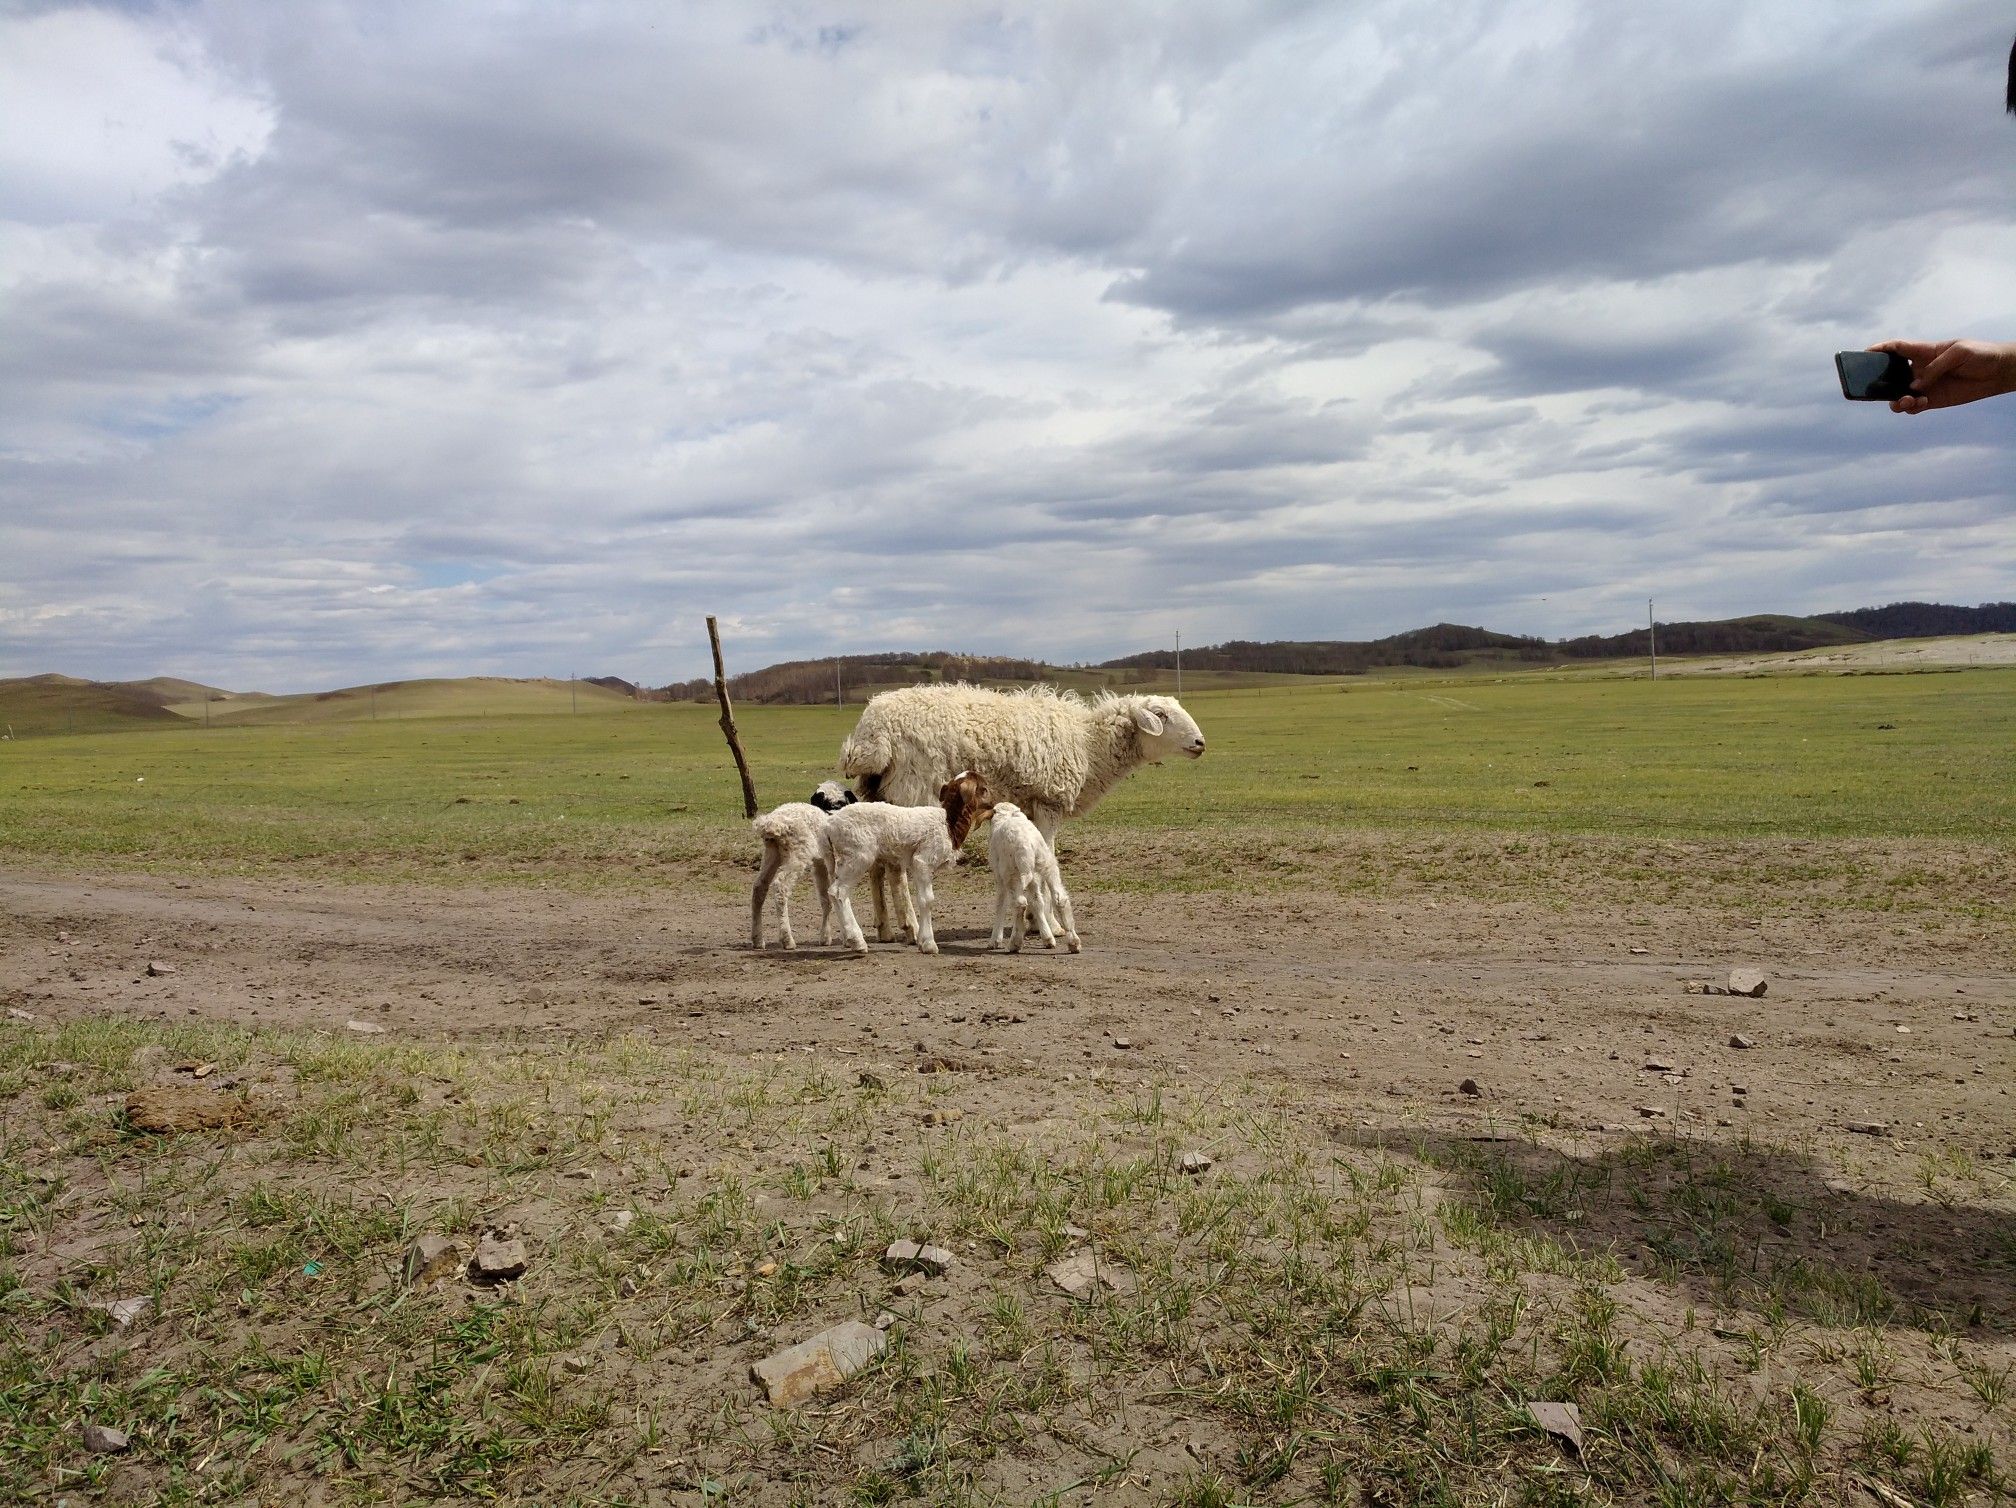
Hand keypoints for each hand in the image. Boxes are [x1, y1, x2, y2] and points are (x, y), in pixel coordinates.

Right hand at [1868, 339, 2015, 412]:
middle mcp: (1920, 369)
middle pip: (1892, 374)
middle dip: (1880, 382)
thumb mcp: (1959, 352)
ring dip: (1896, 399)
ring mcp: (1925, 385)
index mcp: (1925, 351)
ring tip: (1906, 401)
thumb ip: (1935, 367)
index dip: (1881, 349)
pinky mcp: (1933, 400)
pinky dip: (1912, 407)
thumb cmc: (1981, 354)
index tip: (1865, 353)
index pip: (1897, 348)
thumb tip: (1915, 386)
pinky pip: (1914, 406)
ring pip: (1899, 394)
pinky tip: (1922, 403)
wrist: (1999, 372)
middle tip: (1876, 389)